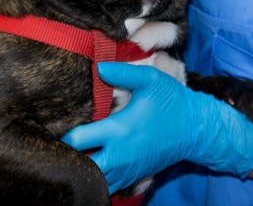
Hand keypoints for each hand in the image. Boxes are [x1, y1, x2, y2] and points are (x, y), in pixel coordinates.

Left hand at [62, 62, 252, 193]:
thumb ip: (123, 73)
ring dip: (82, 167)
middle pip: (79, 166)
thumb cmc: (172, 102)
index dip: (63, 133)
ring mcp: (126, 170)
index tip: (57, 124)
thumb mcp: (150, 80)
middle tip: (61, 143)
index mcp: (118, 130)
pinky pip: (106, 185)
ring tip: (74, 153)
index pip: (77, 140)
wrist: (196, 130)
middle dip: (67, 156)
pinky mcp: (132, 177)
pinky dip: (96, 176)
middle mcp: (119, 156)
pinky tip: (94, 162)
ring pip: (92, 179)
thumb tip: (98, 67)